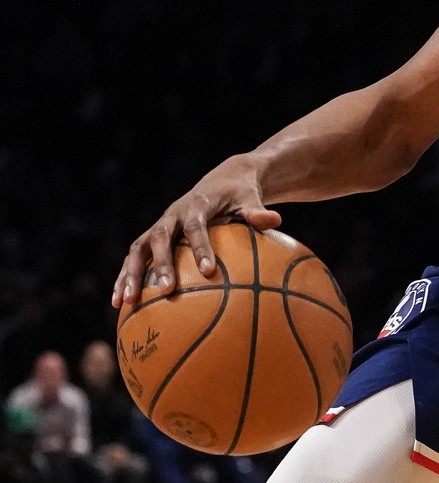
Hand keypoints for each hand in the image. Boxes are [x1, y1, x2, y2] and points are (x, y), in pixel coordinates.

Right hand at [112, 158, 282, 307]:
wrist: (224, 179)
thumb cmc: (241, 193)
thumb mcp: (251, 198)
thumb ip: (258, 212)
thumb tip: (276, 220)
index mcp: (197, 204)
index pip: (196, 226)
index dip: (200, 247)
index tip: (208, 271)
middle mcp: (172, 214)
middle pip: (160, 237)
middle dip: (161, 264)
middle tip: (166, 290)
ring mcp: (159, 225)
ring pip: (138, 249)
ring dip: (130, 274)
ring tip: (126, 302)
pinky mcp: (152, 236)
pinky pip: (134, 258)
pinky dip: (125, 277)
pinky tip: (120, 303)